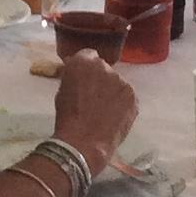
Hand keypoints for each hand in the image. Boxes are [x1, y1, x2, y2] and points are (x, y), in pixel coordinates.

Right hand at [51, 49, 138, 174]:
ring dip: (111, 91)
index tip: (84, 78)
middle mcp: (104, 66)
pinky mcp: (133, 95)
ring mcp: (121, 80)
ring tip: (105, 110)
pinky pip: (126, 96)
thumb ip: (73, 77)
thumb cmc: (67, 118)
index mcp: (82, 62)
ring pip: (117, 82)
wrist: (84, 141)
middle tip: (94, 96)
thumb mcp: (63, 91)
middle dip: (100, 79)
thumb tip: (79, 76)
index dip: (86, 68)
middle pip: (104, 68)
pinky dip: (122, 103)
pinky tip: (114, 116)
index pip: (87, 55)